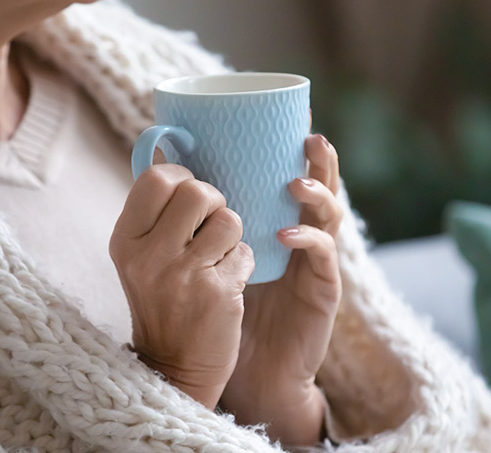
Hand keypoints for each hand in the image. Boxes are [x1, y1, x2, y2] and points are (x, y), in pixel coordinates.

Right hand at [109, 164, 254, 409]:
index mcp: (125, 239)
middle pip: (198, 191)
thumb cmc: (162, 300)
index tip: (188, 198)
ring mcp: (183, 275)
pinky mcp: (218, 293)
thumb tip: (168, 149)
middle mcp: (149, 256)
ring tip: (218, 255)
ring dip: (232, 233)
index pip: (157, 178)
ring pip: (229, 218)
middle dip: (214, 202)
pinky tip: (227, 282)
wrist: (174, 367)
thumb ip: (154, 211)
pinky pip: (245, 251)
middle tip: (209, 225)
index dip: (182, 178)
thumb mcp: (140, 256)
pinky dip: (242, 263)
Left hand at [220, 134, 342, 445]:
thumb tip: (161, 162)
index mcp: (278, 224)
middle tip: (309, 137)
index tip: (287, 120)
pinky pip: (323, 260)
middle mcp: (303, 238)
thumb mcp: (209, 257)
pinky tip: (286, 234)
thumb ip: (198, 216)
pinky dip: (307, 241)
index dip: (293, 151)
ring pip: (330, 219)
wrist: (247, 370)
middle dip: (319, 161)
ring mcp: (316, 264)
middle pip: (321, 189)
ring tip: (294, 182)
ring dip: (316, 195)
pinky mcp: (322, 292)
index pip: (291, 178)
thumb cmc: (224, 310)